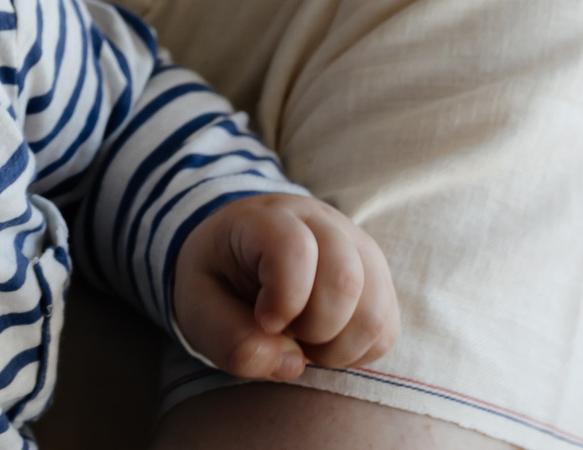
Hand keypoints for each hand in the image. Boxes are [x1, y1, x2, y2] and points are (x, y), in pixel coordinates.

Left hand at [172, 194, 397, 381]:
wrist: (242, 254)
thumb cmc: (219, 278)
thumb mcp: (197, 304)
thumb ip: (230, 338)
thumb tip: (291, 364)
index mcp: (266, 218)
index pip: (295, 247)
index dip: (284, 298)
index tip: (264, 320)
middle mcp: (322, 223)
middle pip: (345, 279)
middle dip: (313, 328)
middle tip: (285, 332)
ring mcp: (358, 248)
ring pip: (374, 310)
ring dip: (337, 345)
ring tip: (303, 339)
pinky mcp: (378, 278)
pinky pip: (386, 329)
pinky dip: (356, 351)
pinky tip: (324, 341)